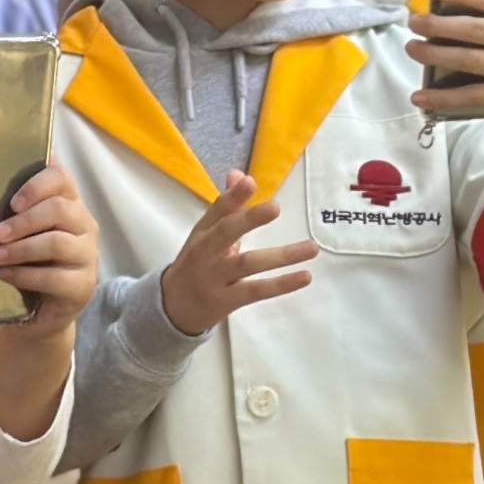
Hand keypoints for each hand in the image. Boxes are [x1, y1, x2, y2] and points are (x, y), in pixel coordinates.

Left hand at [0, 164, 99, 334]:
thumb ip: (13, 206)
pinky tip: (5, 276)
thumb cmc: (24, 263)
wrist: (38, 312)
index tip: (12, 203)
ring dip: (20, 249)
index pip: (61, 177)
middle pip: (59, 209)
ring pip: (57, 242)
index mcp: (69, 203)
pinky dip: (25, 275)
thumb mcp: (18, 231)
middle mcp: (85, 226)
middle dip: (23, 221)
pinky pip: (54, 276)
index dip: (35, 185)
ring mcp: (88, 256)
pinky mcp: (83, 286)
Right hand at [159, 173, 317, 336]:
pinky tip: (305, 276)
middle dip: (249, 219)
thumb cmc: (196, 265)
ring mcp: (215, 279)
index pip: (216, 211)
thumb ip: (226, 206)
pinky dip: (281, 284)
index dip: (233, 197)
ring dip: (281, 256)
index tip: (250, 181)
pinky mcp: (227, 301)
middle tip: (275, 207)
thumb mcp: (205, 235)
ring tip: (311, 248)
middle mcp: (206, 253)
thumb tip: (239, 174)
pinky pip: (257, 291)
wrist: (172, 308)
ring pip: (248, 264)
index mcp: (202, 234)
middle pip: (226, 234)